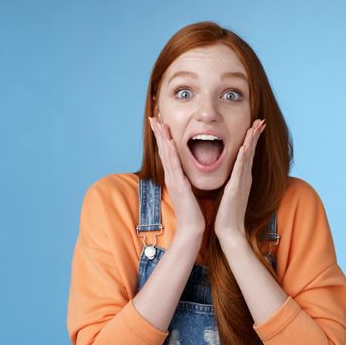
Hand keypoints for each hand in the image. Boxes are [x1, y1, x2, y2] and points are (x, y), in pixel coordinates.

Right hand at [148, 115, 205, 236]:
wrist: (192, 227)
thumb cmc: (191, 211)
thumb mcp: (186, 191)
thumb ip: (183, 181)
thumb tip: (182, 173)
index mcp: (174, 176)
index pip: (167, 153)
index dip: (162, 137)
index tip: (160, 123)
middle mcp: (171, 176)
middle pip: (163, 150)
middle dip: (158, 133)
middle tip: (153, 117)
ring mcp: (174, 180)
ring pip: (166, 155)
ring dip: (162, 138)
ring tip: (158, 123)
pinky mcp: (179, 185)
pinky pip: (174, 166)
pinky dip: (170, 153)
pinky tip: (168, 142)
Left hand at [214, 119, 265, 244]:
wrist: (229, 231)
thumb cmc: (228, 214)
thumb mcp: (231, 193)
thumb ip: (234, 183)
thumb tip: (234, 176)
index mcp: (242, 178)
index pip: (248, 154)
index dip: (252, 139)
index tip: (256, 126)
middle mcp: (245, 178)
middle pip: (251, 152)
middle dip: (256, 135)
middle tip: (261, 120)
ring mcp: (242, 182)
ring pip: (247, 157)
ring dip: (252, 141)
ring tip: (256, 127)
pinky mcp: (236, 188)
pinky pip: (240, 169)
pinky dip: (243, 157)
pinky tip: (244, 147)